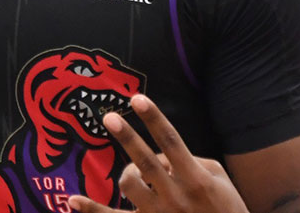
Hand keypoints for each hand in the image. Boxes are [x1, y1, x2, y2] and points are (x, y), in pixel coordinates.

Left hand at [68, 94, 248, 212]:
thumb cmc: (226, 207)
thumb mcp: (218, 177)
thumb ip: (191, 159)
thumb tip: (161, 151)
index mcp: (196, 179)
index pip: (171, 142)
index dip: (153, 118)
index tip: (137, 98)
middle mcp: (177, 196)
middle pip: (146, 162)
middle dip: (127, 137)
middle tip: (109, 117)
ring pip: (130, 185)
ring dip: (127, 171)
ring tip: (134, 171)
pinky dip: (93, 211)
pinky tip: (73, 200)